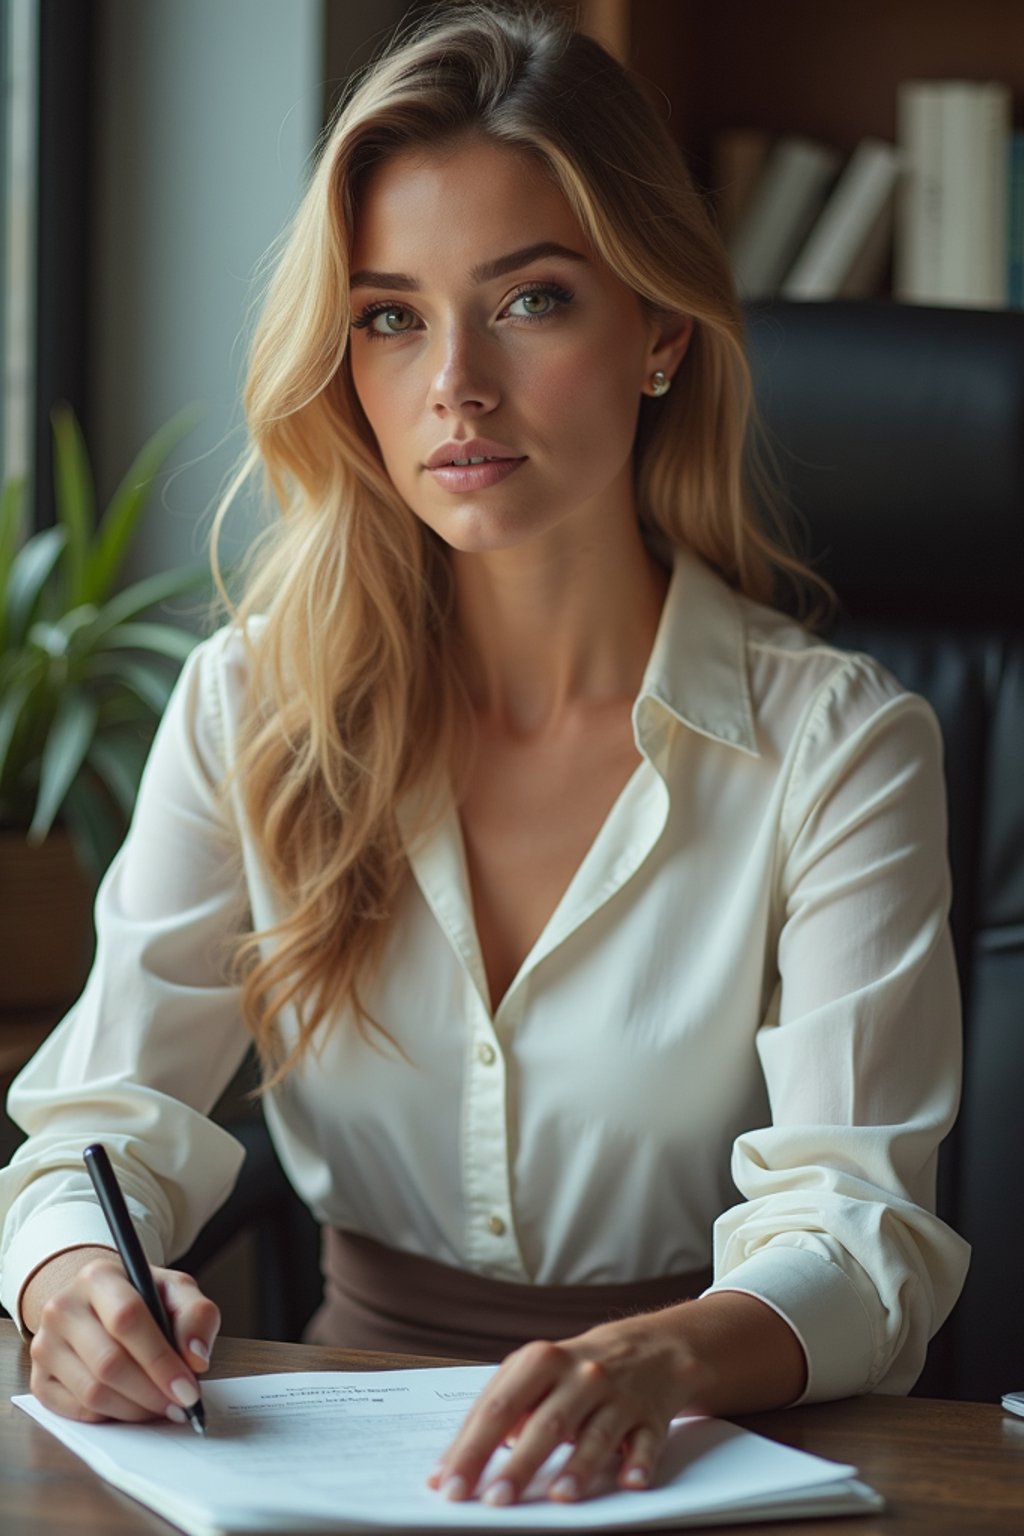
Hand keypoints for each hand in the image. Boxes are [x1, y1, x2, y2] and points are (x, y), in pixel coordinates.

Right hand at [24, 1246, 219, 1425]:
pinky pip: (77, 1411)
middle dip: (152, 1392)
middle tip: (180, 1405)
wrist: (98, 1303)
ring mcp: (45, 1345)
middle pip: (108, 1362)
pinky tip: (133, 1407)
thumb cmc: (141, 1297)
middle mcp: (62, 1308)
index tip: (188, 1388)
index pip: (127, 1319)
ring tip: (162, 1407)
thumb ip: (196, 1314)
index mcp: (97, 1276)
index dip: (160, 1360)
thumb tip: (196, 1358)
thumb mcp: (175, 1290)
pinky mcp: (39, 1380)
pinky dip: (112, 1417)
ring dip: (135, 1409)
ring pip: (92, 1392)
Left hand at [429, 1306, 711, 1505]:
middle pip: (545, 1422)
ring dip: (578, 1466)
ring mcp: (618, 1394)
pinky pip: (646, 1441)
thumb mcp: (537, 1371)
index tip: (449, 1484)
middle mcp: (579, 1375)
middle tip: (494, 1500)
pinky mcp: (651, 1415)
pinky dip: (639, 1461)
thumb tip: (461, 1459)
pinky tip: (630, 1480)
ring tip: (559, 1496)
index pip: (498, 1407)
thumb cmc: (576, 1368)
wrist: (651, 1346)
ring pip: (596, 1433)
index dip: (472, 1447)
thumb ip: (504, 1409)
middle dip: (518, 1464)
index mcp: (540, 1361)